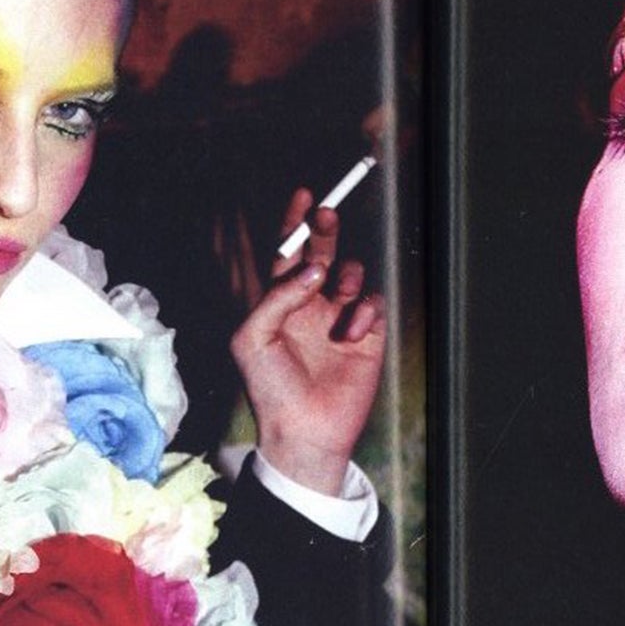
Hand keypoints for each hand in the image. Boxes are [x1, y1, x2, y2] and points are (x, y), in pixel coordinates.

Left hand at [230, 188, 386, 495]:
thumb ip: (276, 296)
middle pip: (321, 254)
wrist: (303, 430)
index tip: (303, 195)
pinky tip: (351, 333)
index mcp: (279, 303)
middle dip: (325, 231)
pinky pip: (372, 306)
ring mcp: (339, 320)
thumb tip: (315, 271)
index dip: (295, 224)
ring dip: (346, 275)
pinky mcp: (367, 337)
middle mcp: (310, 306)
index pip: (288, 254)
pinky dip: (365, 312)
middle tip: (328, 211)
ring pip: (351, 275)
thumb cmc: (268, 387)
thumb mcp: (252, 337)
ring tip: (337, 290)